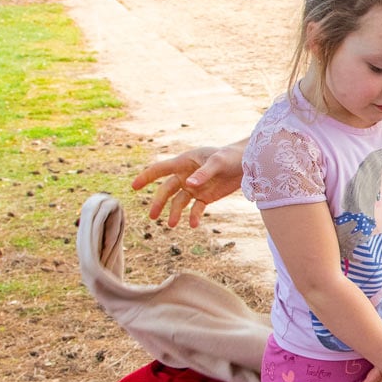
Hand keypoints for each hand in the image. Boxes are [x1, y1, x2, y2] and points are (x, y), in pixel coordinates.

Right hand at [130, 144, 245, 227]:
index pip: (160, 169)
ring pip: (178, 201)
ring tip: (171, 225)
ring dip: (174, 213)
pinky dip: (194, 216)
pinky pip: (195, 208)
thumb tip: (189, 184)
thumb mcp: (218, 162)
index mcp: (185, 162)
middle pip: (167, 190)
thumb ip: (204, 173)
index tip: (133, 187)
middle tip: (152, 216)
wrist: (248, 165)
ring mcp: (194, 187)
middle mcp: (186, 175)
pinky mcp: (205, 197)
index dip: (146, 177)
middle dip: (158, 202)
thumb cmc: (231, 157)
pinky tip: (193, 224)